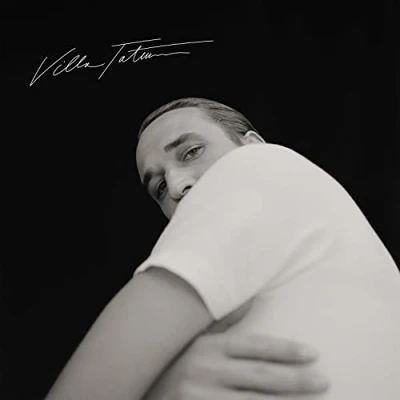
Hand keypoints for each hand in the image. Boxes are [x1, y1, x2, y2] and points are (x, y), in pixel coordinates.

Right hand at [143, 332, 329, 399]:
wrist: (135, 391)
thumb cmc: (171, 362)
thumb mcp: (193, 339)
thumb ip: (221, 323)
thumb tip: (251, 302)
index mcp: (206, 348)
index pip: (253, 346)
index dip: (284, 350)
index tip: (312, 353)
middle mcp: (205, 372)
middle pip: (260, 376)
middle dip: (295, 379)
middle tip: (323, 380)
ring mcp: (201, 399)